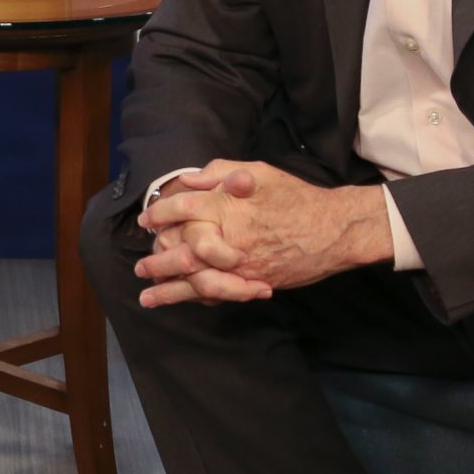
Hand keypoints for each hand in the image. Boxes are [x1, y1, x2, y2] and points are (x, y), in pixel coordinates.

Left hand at [134, 161, 391, 306]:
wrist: (333, 230)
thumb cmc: (297, 197)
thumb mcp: (260, 171)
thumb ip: (221, 172)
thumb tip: (188, 179)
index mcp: (225, 205)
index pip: (180, 209)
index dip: (158, 214)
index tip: (145, 221)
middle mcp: (227, 236)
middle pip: (180, 251)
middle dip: (157, 260)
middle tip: (140, 267)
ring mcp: (239, 264)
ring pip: (195, 280)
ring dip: (169, 290)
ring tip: (147, 297)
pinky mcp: (252, 282)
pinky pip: (219, 294)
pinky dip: (198, 299)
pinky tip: (184, 302)